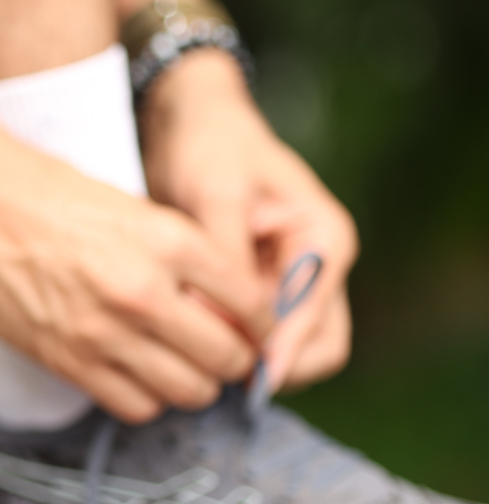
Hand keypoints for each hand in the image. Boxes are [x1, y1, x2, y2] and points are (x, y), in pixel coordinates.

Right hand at [0, 107, 272, 422]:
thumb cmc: (50, 193)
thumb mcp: (133, 206)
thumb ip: (182, 254)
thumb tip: (224, 303)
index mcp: (169, 241)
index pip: (252, 303)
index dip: (264, 321)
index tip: (258, 326)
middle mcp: (143, 292)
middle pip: (227, 356)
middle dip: (237, 359)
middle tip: (227, 351)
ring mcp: (104, 333)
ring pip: (188, 390)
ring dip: (196, 383)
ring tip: (185, 366)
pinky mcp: (69, 361)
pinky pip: (135, 405)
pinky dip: (149, 398)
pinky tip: (142, 375)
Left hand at [140, 49, 358, 390]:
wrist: (189, 124)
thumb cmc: (209, 147)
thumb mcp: (216, 196)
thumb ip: (228, 261)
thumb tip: (232, 329)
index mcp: (323, 244)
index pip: (317, 331)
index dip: (276, 360)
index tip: (235, 378)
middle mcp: (314, 271)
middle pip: (309, 354)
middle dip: (262, 368)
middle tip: (206, 369)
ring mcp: (285, 284)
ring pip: (276, 353)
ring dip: (238, 360)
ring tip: (187, 351)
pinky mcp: (253, 291)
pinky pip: (245, 337)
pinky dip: (219, 344)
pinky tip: (181, 338)